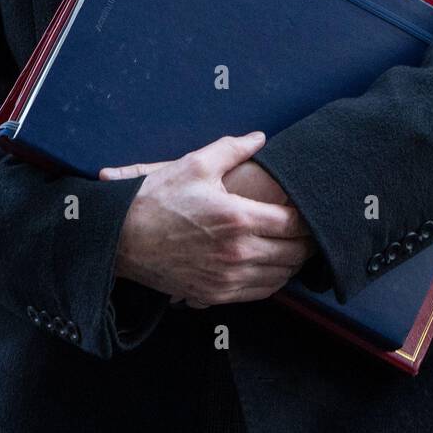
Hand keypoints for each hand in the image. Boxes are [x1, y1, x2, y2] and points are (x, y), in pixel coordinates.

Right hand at [99, 132, 317, 308]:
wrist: (121, 239)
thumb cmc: (157, 199)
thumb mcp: (195, 164)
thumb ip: (232, 149)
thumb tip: (259, 138)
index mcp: (237, 218)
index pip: (293, 224)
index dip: (308, 218)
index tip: (312, 209)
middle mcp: (238, 253)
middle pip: (293, 254)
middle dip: (307, 242)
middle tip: (311, 229)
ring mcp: (227, 278)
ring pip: (280, 277)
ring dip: (293, 262)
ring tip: (295, 246)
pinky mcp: (215, 294)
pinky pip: (260, 292)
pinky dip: (274, 280)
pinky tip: (272, 265)